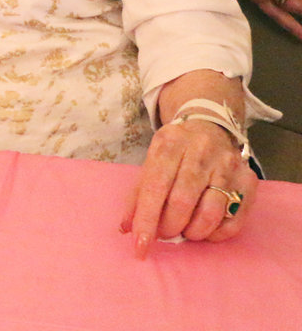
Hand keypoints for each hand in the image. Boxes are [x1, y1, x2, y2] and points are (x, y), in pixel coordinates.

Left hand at [121, 119, 255, 256]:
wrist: (210, 127)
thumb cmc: (175, 150)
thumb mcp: (152, 160)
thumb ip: (138, 193)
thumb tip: (126, 228)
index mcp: (169, 143)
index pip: (155, 187)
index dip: (146, 220)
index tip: (140, 247)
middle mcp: (200, 151)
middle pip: (182, 202)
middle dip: (169, 227)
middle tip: (165, 233)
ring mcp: (227, 165)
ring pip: (210, 213)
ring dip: (193, 232)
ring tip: (185, 231)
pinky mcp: (248, 180)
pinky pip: (234, 220)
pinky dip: (216, 233)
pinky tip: (206, 230)